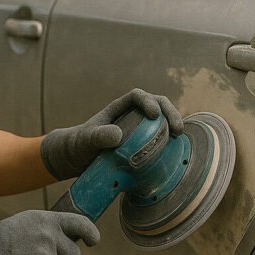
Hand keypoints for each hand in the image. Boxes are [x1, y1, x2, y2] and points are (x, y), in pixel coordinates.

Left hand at [39, 88, 183, 179]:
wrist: (76, 159)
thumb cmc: (80, 144)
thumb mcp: (86, 140)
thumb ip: (98, 136)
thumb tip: (117, 135)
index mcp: (118, 108)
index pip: (137, 96)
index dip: (148, 101)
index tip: (154, 115)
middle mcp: (131, 116)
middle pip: (156, 105)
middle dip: (169, 112)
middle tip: (177, 129)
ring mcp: (139, 129)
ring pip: (161, 121)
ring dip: (172, 125)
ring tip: (178, 137)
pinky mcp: (142, 144)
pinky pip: (159, 138)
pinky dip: (169, 142)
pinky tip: (175, 151)